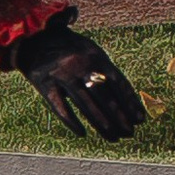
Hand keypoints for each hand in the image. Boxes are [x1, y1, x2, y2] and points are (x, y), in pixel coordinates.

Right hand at [15, 12, 147, 143]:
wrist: (34, 37)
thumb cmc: (70, 49)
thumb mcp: (91, 50)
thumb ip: (108, 71)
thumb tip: (131, 99)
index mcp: (95, 55)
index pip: (117, 82)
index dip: (130, 102)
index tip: (140, 119)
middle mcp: (80, 64)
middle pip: (103, 95)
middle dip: (119, 116)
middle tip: (129, 132)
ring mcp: (61, 74)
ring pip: (84, 103)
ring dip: (101, 122)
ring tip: (113, 137)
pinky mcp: (43, 83)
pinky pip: (59, 106)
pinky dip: (71, 121)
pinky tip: (82, 133)